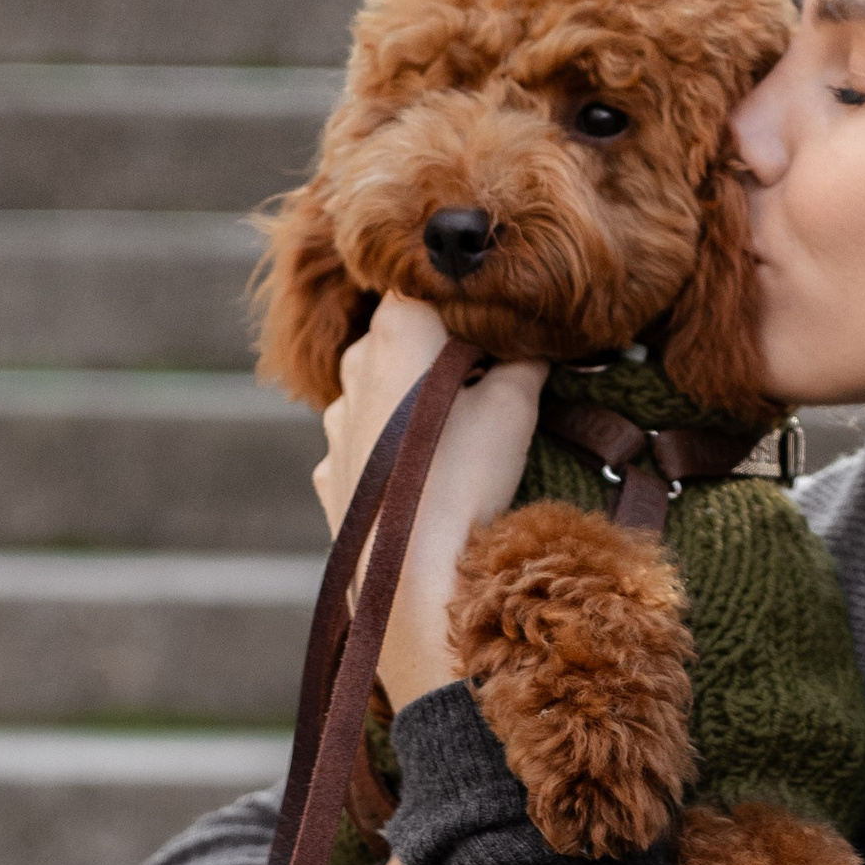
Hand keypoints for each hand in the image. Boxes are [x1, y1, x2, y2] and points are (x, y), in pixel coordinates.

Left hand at [310, 293, 546, 709]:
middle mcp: (354, 370)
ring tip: (455, 430)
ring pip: (375, 390)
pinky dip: (389, 449)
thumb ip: (524, 362)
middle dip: (438, 347)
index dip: (460, 297)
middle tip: (486, 373)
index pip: (422, 285)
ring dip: (410, 398)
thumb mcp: (515, 408)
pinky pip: (361, 445)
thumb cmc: (466, 479)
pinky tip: (421, 474)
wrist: (411, 578)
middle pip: (398, 335)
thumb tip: (536, 342)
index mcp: (397, 336)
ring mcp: (334, 426)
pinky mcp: (329, 475)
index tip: (494, 318)